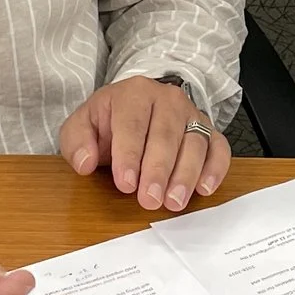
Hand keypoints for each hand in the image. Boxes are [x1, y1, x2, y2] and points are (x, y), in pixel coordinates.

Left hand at [58, 76, 230, 211]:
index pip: (133, 123)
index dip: (129, 155)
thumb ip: (76, 142)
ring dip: (186, 175)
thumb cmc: (110, 121)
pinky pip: (218, 148)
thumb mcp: (82, 125)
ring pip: (195, 143)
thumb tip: (85, 162)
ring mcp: (192, 114)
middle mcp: (168, 99)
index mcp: (134, 93)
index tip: (126, 184)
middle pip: (166, 134)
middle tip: (150, 199)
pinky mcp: (208, 130)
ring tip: (174, 201)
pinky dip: (215, 168)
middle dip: (158, 170)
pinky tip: (205, 188)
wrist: (136, 108)